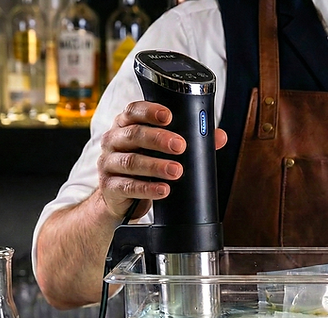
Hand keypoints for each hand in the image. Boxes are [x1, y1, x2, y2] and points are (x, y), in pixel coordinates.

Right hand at [96, 101, 227, 219]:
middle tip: (180, 146)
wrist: (119, 197)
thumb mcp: (161, 150)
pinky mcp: (109, 186)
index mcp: (126, 124)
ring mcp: (108, 163)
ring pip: (131, 161)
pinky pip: (128, 186)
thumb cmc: (143, 165)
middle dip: (159, 139)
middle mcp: (114, 140)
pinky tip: (163, 190)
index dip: (150, 111)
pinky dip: (147, 189)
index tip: (169, 116)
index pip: (134, 111)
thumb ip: (189, 140)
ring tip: (176, 171)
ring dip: (155, 166)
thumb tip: (219, 137)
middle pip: (134, 134)